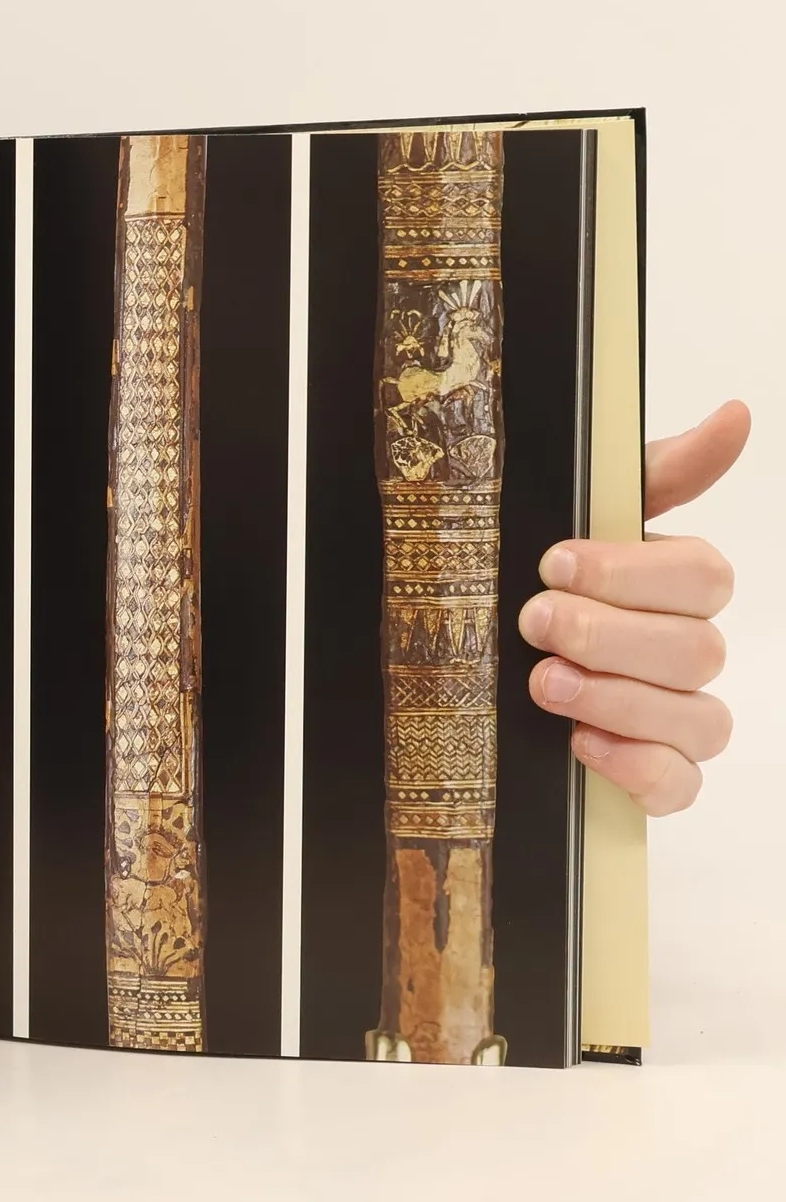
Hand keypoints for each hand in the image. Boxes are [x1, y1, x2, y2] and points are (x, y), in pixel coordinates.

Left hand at [520, 401, 748, 815]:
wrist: (467, 659)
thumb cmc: (536, 582)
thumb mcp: (574, 515)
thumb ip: (652, 472)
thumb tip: (735, 415)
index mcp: (675, 587)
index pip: (703, 577)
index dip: (632, 572)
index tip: (555, 562)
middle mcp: (686, 652)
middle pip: (696, 651)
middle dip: (608, 636)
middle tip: (535, 622)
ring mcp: (676, 718)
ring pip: (697, 720)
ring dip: (618, 700)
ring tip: (546, 683)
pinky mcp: (653, 776)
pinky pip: (679, 786)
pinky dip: (636, 768)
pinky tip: (581, 743)